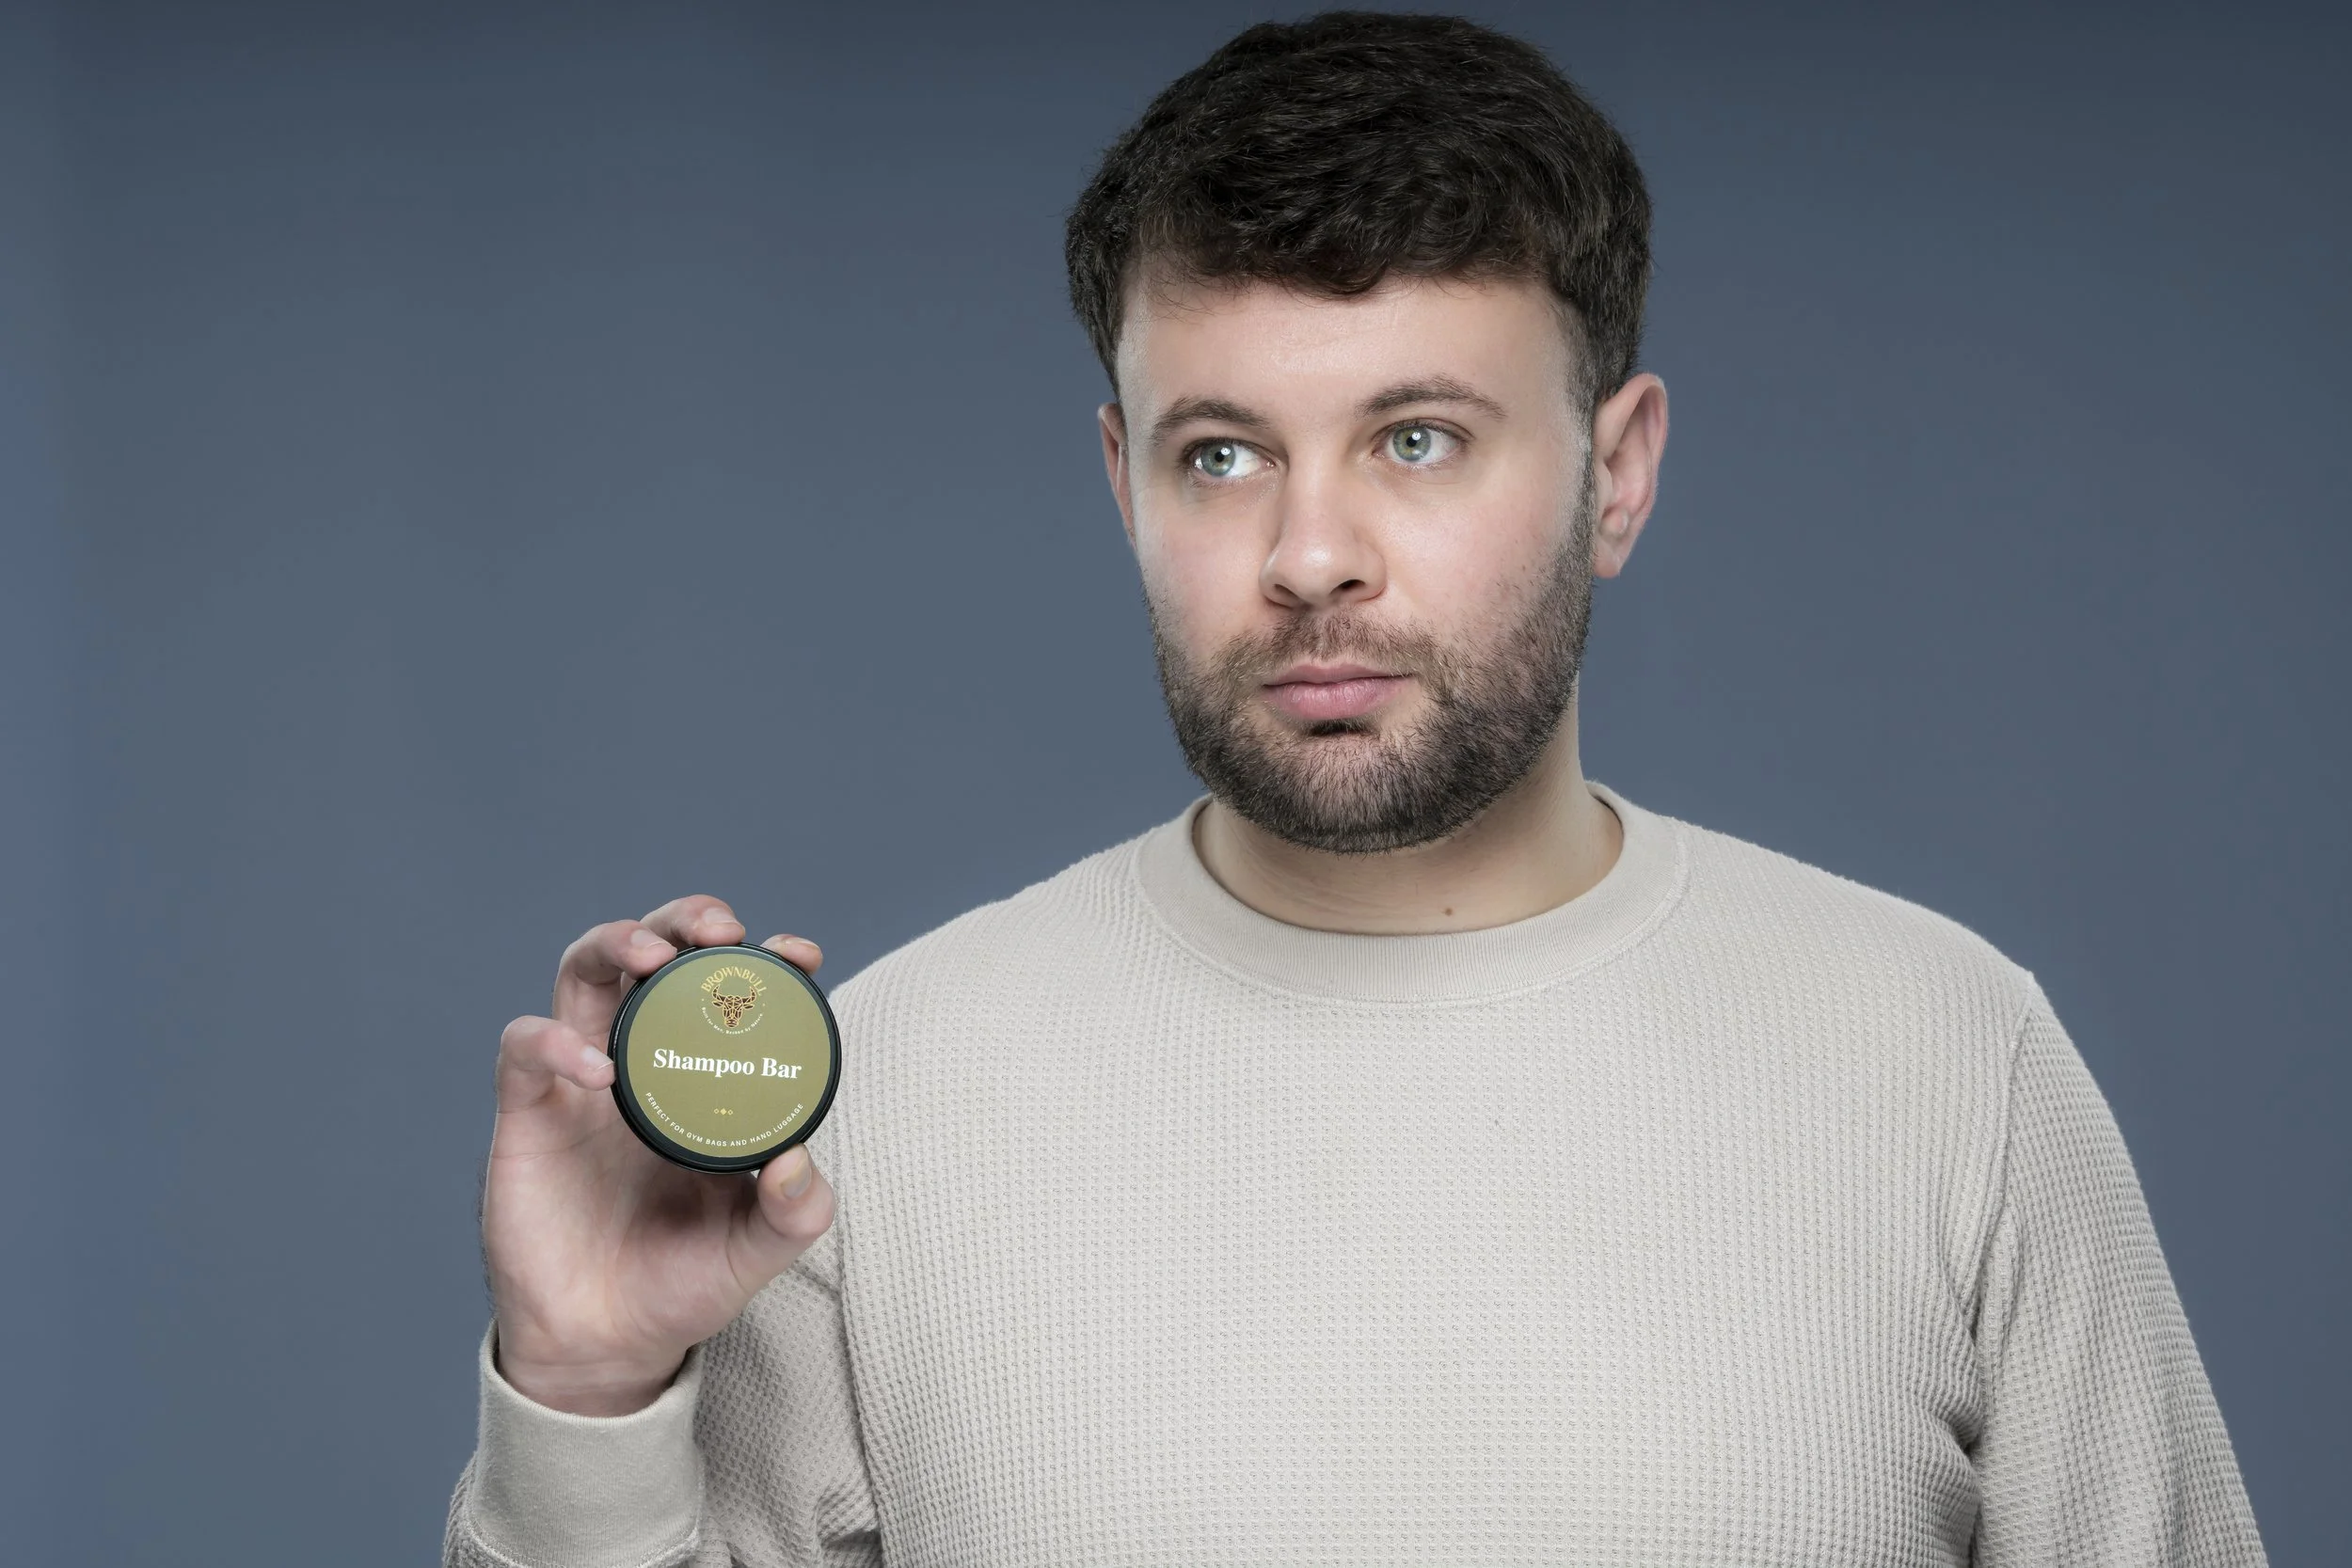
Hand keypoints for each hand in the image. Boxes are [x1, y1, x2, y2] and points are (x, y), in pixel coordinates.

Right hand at [481, 896, 837, 1414]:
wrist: (604, 1343)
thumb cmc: (683, 1284)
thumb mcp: (755, 1252)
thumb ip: (793, 1212)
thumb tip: (797, 1160)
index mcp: (705, 1079)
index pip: (732, 993)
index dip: (766, 959)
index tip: (799, 953)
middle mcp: (645, 1063)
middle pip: (655, 953)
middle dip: (685, 920)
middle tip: (720, 929)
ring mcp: (582, 1079)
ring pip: (584, 970)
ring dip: (617, 942)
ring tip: (654, 956)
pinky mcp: (528, 1111)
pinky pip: (525, 1049)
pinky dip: (554, 1043)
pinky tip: (597, 1070)